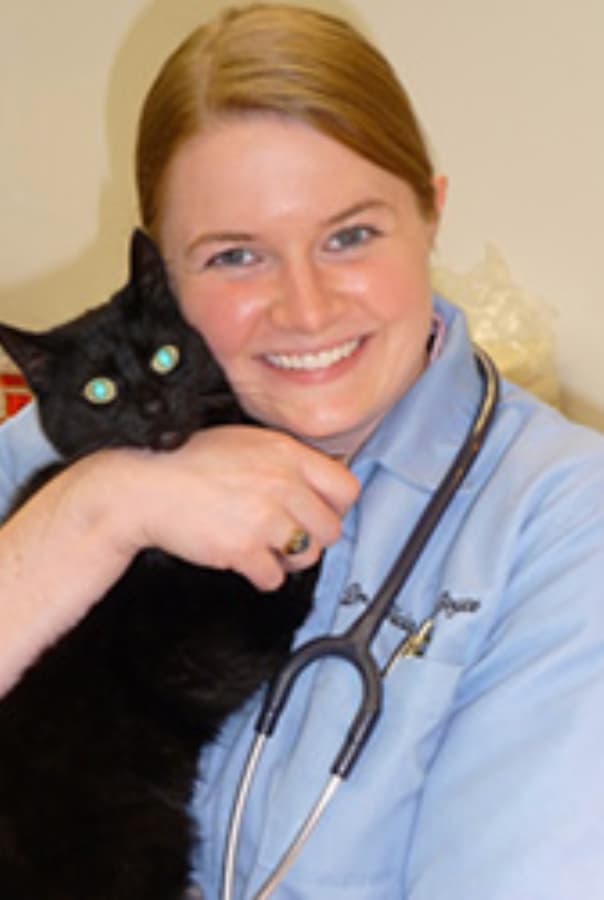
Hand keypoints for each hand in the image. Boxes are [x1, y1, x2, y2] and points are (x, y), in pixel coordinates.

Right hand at [115, 425, 359, 588]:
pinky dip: (262, 575)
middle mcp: (281, 483)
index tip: (322, 512)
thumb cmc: (188, 463)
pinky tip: (247, 560)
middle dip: (313, 537)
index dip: (336, 506)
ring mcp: (264, 517)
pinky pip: (275, 578)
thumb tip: (316, 480)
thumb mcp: (245, 441)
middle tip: (291, 535)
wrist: (146, 488)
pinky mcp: (243, 548)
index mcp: (285, 452)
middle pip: (331, 528)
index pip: (345, 488)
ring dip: (289, 558)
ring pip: (308, 556)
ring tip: (268, 548)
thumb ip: (284, 459)